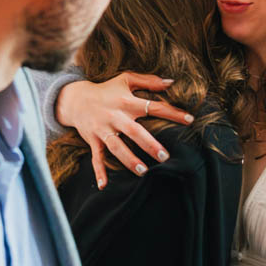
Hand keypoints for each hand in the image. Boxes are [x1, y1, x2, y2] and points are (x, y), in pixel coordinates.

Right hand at [55, 72, 193, 188]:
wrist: (75, 99)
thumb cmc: (106, 90)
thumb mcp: (126, 80)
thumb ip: (149, 81)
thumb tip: (171, 82)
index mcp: (126, 102)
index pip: (153, 107)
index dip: (172, 113)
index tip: (190, 120)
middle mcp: (115, 116)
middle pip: (134, 131)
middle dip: (149, 144)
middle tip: (165, 157)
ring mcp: (103, 130)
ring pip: (116, 147)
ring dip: (128, 160)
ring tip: (143, 171)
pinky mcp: (93, 140)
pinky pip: (96, 158)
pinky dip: (99, 171)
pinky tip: (104, 185)